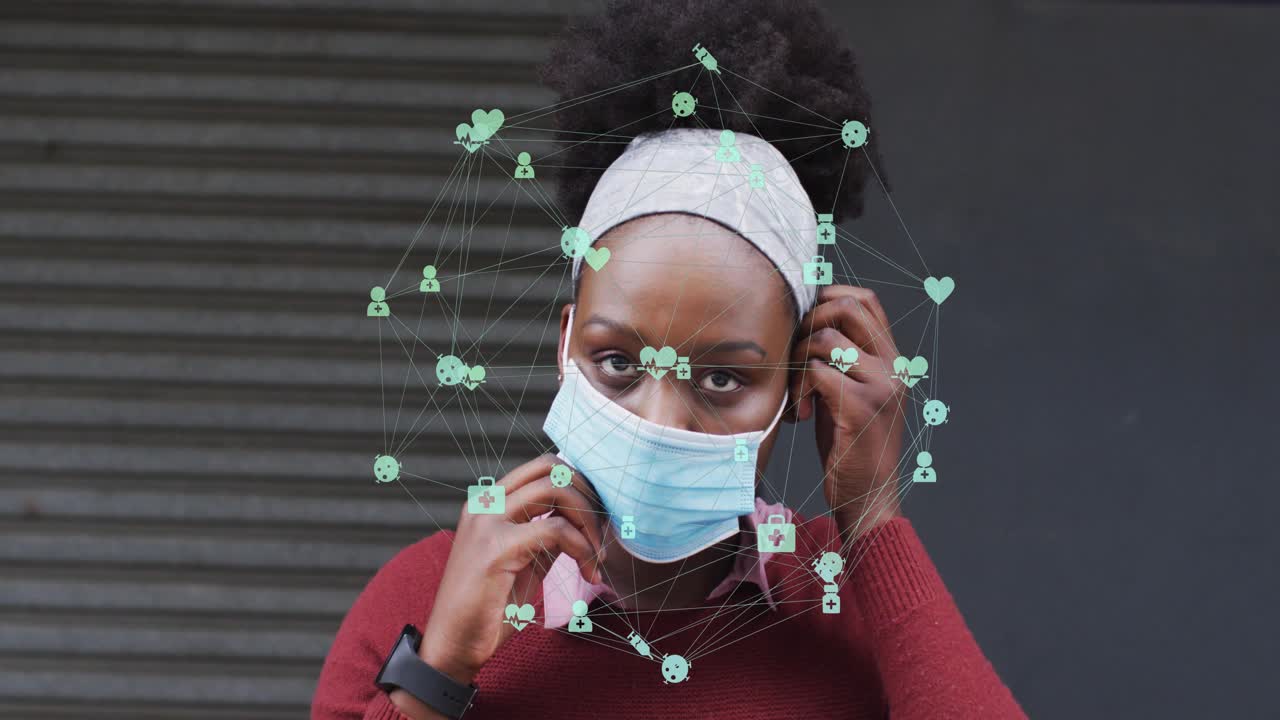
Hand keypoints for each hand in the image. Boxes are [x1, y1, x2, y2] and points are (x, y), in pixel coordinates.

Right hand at [414, 455, 604, 685]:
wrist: (453, 645)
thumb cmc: (489, 609)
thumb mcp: (525, 562)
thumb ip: (546, 536)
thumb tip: (583, 522)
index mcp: (489, 502)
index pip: (543, 466)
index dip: (578, 484)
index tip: (596, 519)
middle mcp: (485, 502)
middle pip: (552, 468)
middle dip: (587, 497)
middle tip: (601, 534)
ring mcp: (487, 521)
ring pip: (555, 489)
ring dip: (588, 521)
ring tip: (596, 556)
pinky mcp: (495, 548)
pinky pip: (555, 530)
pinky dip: (582, 549)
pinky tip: (589, 572)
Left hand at [788, 285, 906, 542]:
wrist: (870, 497)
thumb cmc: (851, 447)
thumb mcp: (848, 394)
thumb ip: (837, 361)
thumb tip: (803, 325)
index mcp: (892, 360)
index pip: (865, 300)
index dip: (827, 298)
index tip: (802, 324)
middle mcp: (893, 367)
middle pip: (846, 307)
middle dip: (809, 322)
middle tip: (796, 355)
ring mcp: (881, 385)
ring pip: (826, 339)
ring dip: (799, 359)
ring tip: (799, 391)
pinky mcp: (863, 407)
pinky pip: (817, 372)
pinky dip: (800, 388)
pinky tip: (802, 413)